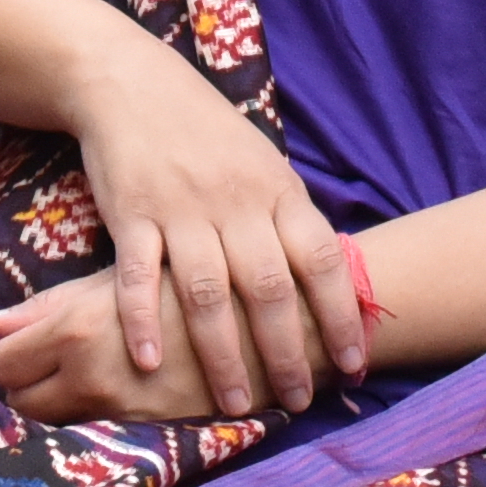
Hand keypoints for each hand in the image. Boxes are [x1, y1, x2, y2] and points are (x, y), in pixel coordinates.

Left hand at [0, 270, 223, 425]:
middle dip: (28, 386)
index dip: (10, 355)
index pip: (2, 362)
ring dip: (56, 407)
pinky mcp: (144, 436)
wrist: (261, 327)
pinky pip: (92, 437)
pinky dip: (91, 421)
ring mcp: (117, 412)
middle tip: (51, 365)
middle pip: (20, 403)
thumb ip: (51, 305)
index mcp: (76, 329)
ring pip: (52, 426)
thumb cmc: (184, 285)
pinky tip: (113, 396)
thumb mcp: (116, 280)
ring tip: (85, 379)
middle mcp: (88, 377)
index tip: (28, 346)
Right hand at [56, 26, 367, 417]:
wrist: (132, 83)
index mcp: (276, 190)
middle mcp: (235, 201)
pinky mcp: (132, 212)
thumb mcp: (262, 163)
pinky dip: (143, 320)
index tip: (353, 365)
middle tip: (297, 400)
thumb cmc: (206, 133)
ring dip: (222, 354)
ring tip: (233, 402)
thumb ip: (288, 219)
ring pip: (207, 292)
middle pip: (269, 287)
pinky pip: (140, 275)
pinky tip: (150, 362)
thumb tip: (330, 282)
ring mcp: (182, 208)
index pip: (321, 259)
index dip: (342, 314)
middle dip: (287, 351)